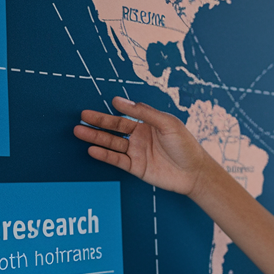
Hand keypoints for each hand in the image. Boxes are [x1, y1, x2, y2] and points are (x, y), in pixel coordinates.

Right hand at [74, 97, 211, 195]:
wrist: (194, 173)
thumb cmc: (185, 145)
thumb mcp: (167, 124)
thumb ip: (144, 112)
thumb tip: (120, 101)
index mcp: (148, 124)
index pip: (126, 115)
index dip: (113, 110)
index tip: (104, 103)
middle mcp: (140, 137)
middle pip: (114, 128)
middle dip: (98, 122)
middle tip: (81, 117)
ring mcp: (137, 152)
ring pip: (112, 143)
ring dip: (96, 137)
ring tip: (79, 131)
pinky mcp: (136, 168)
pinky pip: (116, 160)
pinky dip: (104, 155)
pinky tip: (92, 149)